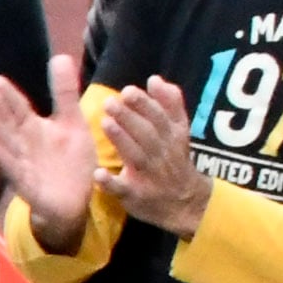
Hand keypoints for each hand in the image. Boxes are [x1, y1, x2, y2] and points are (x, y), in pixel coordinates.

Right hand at [0, 56, 104, 246]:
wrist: (75, 200)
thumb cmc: (70, 162)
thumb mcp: (72, 122)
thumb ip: (64, 92)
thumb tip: (60, 56)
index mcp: (34, 129)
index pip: (18, 108)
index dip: (6, 94)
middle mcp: (24, 144)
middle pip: (9, 124)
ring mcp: (23, 164)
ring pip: (6, 144)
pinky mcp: (27, 184)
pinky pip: (11, 169)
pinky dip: (0, 157)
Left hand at [99, 78, 210, 236]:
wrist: (185, 202)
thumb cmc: (174, 160)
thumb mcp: (179, 131)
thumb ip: (170, 104)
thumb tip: (154, 79)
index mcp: (172, 137)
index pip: (159, 117)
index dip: (145, 104)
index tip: (128, 91)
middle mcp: (161, 154)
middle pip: (146, 134)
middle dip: (129, 117)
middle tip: (110, 102)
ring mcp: (148, 176)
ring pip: (136, 156)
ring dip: (121, 140)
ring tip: (105, 123)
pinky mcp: (135, 195)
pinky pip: (123, 189)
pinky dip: (110, 183)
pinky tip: (98, 174)